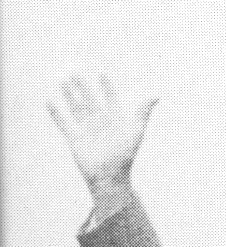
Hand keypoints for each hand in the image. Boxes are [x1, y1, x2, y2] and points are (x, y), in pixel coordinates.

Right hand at [49, 73, 156, 208]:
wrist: (109, 173)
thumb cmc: (125, 154)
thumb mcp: (136, 130)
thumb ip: (143, 112)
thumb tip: (155, 95)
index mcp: (115, 120)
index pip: (110, 99)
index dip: (107, 87)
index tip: (102, 74)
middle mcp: (100, 122)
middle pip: (89, 100)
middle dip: (83, 87)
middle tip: (74, 73)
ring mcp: (86, 130)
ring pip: (76, 108)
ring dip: (69, 95)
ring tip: (63, 82)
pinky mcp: (74, 138)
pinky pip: (63, 123)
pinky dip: (55, 113)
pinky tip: (49, 102)